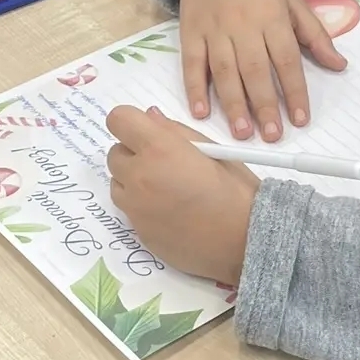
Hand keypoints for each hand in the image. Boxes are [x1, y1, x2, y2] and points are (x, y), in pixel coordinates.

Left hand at [107, 105, 258, 283]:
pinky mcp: (139, 232)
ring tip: (167, 190)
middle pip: (115, 154)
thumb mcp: (213, 150)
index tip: (145, 132)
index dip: (131, 123)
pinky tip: (173, 213)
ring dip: (134, 181)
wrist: (244, 241)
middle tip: (164, 164)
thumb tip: (150, 117)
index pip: (118, 120)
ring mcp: (136, 208)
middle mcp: (140, 177)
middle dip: (134, 154)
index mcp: (159, 150)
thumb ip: (176, 131)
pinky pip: (130, 211)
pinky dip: (144, 207)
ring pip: (118, 184)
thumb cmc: (236, 192)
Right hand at [178, 0, 346, 140]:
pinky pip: (192, 63)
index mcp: (273, 18)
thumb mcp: (293, 2)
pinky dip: (194, 88)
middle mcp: (244, 25)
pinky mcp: (190, 32)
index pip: (287, 59)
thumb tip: (339, 66)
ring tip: (242, 133)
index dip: (294, 91)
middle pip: (255, 70)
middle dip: (264, 105)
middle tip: (272, 135)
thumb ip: (315, 35)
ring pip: (224, 71)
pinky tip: (200, 112)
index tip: (300, 119)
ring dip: (233, 104)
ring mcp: (214, 30)